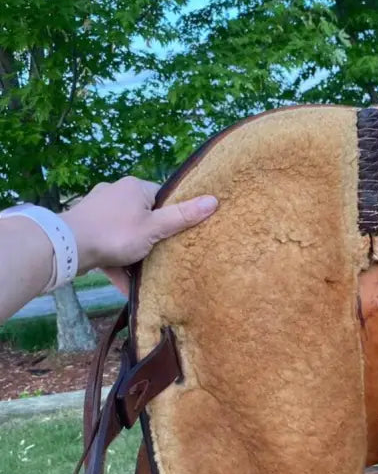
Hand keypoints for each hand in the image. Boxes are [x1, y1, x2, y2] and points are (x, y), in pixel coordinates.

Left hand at [64, 176, 217, 294]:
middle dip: (153, 239)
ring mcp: (98, 211)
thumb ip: (183, 217)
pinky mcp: (87, 229)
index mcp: (135, 187)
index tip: (180, 234)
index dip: (173, 216)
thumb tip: (214, 200)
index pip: (162, 198)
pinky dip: (119, 264)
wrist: (68, 247)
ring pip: (126, 234)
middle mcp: (116, 193)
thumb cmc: (116, 233)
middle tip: (165, 256)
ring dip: (135, 255)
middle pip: (144, 217)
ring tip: (147, 274)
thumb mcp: (155, 228)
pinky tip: (127, 286)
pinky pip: (110, 246)